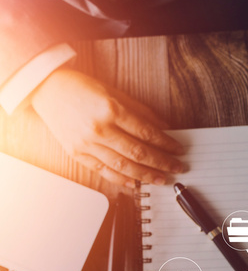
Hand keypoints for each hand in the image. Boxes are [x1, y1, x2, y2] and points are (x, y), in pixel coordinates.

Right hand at [30, 67, 185, 187]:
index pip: (147, 133)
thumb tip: (163, 127)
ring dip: (146, 175)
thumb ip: (140, 111)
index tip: (178, 150)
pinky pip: (103, 171)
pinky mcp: (78, 154)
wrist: (47, 90)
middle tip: (176, 168)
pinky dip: (121, 179)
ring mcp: (87, 144)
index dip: (166, 144)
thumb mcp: (114, 92)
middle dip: (162, 163)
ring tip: (161, 179)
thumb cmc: (81, 88)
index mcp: (111, 110)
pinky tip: (135, 183)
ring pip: (123, 167)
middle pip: (138, 153)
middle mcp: (100, 129)